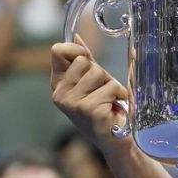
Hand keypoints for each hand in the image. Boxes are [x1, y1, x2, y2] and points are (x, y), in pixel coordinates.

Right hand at [50, 37, 130, 154]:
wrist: (117, 140)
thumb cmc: (105, 108)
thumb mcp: (93, 81)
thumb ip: (85, 61)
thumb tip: (76, 37)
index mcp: (58, 84)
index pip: (58, 51)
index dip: (77, 49)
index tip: (87, 57)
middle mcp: (60, 94)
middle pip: (84, 60)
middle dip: (101, 72)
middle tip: (104, 91)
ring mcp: (72, 103)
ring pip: (98, 73)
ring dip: (112, 85)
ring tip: (110, 101)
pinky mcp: (89, 110)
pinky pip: (111, 87)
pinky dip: (119, 95)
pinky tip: (114, 109)